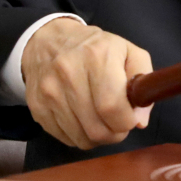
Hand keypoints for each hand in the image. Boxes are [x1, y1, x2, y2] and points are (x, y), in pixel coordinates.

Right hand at [21, 18, 152, 150]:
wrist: (49, 41)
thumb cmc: (96, 49)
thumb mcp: (128, 52)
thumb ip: (144, 84)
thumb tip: (139, 121)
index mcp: (97, 56)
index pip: (112, 107)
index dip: (126, 121)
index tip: (129, 118)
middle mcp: (69, 73)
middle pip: (97, 129)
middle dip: (114, 134)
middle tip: (116, 123)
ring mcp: (49, 92)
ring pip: (81, 139)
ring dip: (97, 137)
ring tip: (100, 120)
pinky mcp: (37, 107)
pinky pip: (65, 138)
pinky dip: (78, 135)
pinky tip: (82, 119)